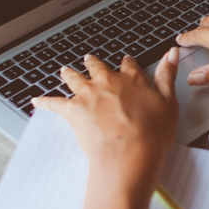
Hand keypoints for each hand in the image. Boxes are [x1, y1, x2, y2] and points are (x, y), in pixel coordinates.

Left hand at [31, 48, 179, 194]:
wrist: (128, 154)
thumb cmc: (151, 134)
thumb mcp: (169, 102)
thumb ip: (167, 76)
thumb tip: (171, 54)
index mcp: (132, 79)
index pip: (129, 65)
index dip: (127, 63)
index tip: (126, 61)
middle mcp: (107, 82)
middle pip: (97, 66)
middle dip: (93, 63)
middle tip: (90, 60)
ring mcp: (88, 95)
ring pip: (74, 78)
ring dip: (69, 74)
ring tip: (64, 71)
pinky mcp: (73, 110)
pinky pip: (54, 103)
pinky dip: (44, 101)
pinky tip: (37, 100)